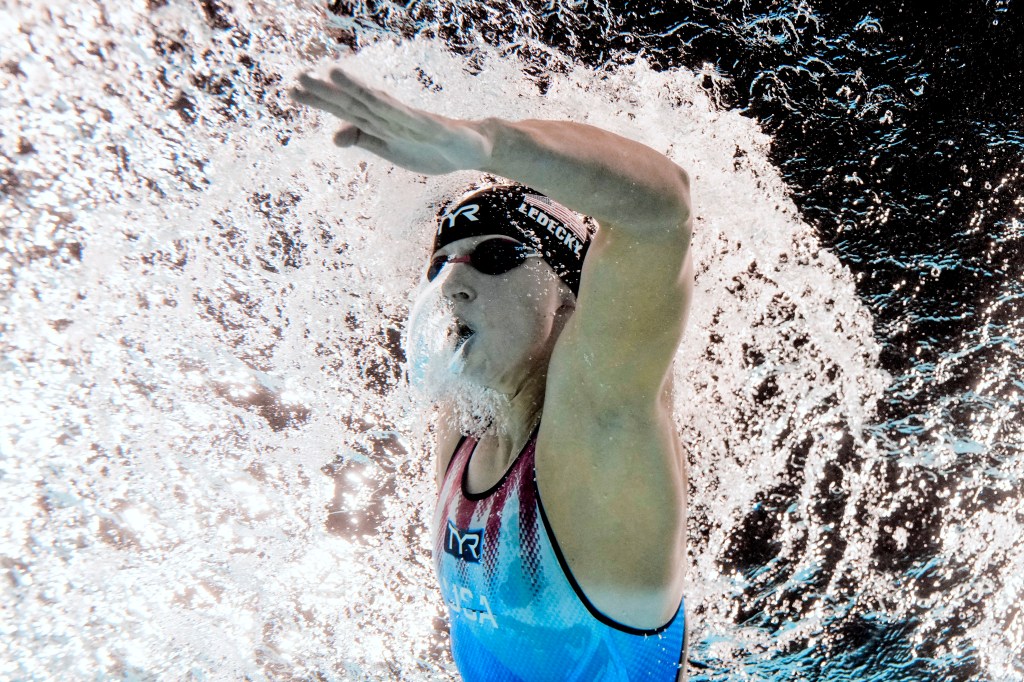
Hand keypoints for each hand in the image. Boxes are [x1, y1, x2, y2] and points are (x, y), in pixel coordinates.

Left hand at [289, 69, 492, 174]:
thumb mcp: (389, 148)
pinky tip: (376, 98)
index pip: (344, 109)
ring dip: (356, 90)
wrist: (469, 148)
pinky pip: (409, 118)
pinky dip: (392, 108)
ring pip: (378, 104)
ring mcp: (410, 120)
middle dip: (328, 91)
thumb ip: (363, 138)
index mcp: (378, 122)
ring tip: (333, 74)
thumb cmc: (427, 146)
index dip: (320, 99)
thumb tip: (333, 135)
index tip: (293, 88)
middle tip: (299, 77)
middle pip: (354, 102)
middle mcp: (390, 115)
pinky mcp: (430, 126)